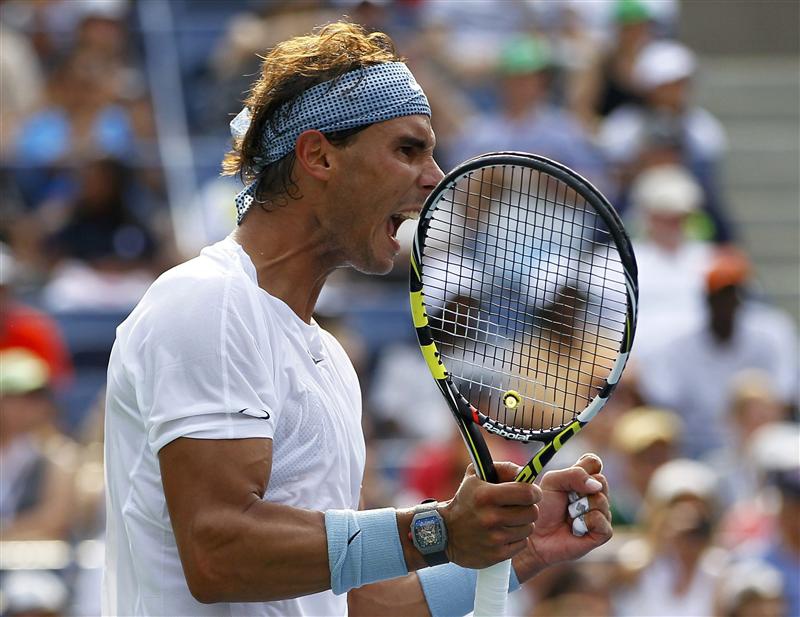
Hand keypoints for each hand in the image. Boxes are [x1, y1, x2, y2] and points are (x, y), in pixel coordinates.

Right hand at [441, 462, 541, 568]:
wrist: (445, 532)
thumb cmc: (466, 499)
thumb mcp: (477, 475)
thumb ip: (504, 468)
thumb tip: (526, 473)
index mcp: (486, 495)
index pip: (527, 493)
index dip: (534, 491)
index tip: (532, 492)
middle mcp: (490, 517)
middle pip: (532, 512)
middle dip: (529, 507)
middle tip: (520, 506)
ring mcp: (494, 538)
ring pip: (529, 528)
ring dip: (522, 523)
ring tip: (509, 519)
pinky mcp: (496, 555)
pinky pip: (522, 543)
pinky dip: (516, 538)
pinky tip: (504, 532)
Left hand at [512, 453, 611, 582]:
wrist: (535, 536)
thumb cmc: (542, 507)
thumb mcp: (552, 482)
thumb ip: (574, 475)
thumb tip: (596, 485)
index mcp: (583, 479)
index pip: (594, 462)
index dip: (585, 468)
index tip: (571, 478)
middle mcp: (595, 494)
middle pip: (601, 480)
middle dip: (579, 489)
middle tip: (567, 500)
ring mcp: (601, 513)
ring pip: (601, 500)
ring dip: (579, 508)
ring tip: (568, 515)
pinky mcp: (602, 532)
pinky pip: (601, 520)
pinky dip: (584, 522)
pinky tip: (575, 527)